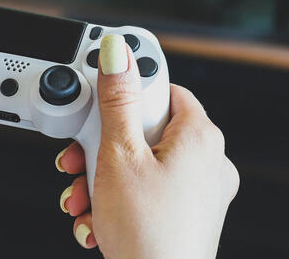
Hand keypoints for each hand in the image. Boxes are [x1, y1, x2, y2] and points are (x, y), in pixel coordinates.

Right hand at [54, 34, 238, 257]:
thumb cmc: (148, 235)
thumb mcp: (119, 156)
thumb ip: (117, 101)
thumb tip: (119, 52)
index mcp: (201, 137)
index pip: (163, 88)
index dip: (126, 92)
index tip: (99, 98)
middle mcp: (209, 163)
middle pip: (145, 131)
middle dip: (100, 149)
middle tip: (79, 160)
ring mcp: (200, 194)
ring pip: (140, 167)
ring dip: (101, 181)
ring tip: (84, 199)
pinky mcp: (187, 219)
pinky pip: (147, 195)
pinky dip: (118, 204)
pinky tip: (98, 220)